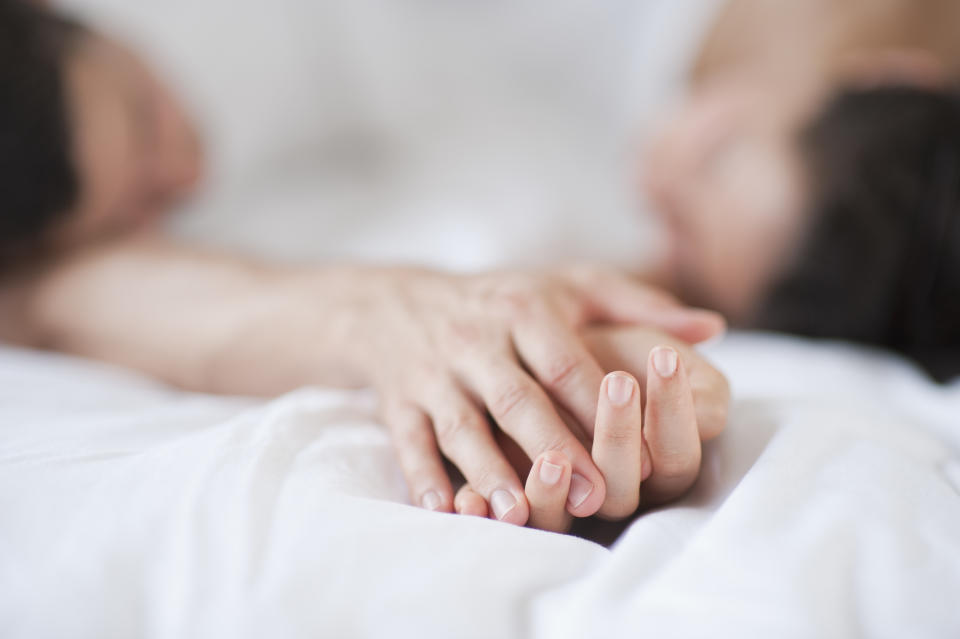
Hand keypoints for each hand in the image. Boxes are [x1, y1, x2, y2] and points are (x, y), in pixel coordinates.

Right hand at [355, 266, 723, 524]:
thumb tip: (712, 329)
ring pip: (462, 425)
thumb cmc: (503, 299)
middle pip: (516, 398)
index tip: (638, 451)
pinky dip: (423, 478)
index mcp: (524, 309)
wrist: (399, 304)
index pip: (566, 362)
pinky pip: (409, 441)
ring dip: (489, 470)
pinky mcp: (400, 401)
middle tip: (590, 496)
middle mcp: (476, 339)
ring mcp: (434, 373)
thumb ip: (637, 305)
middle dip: (552, 447)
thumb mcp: (567, 285)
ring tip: (518, 514)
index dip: (600, 407)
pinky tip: (444, 511)